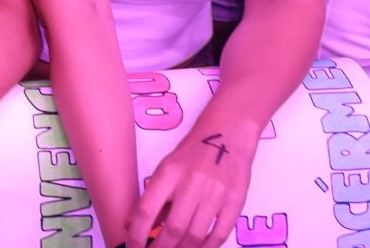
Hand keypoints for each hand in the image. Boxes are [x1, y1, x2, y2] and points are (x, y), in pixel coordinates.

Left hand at [125, 124, 254, 247]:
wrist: (228, 134)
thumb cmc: (192, 153)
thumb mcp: (167, 168)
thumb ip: (155, 197)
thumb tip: (136, 226)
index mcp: (168, 173)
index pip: (147, 210)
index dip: (137, 233)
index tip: (133, 246)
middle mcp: (191, 184)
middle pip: (173, 228)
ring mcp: (216, 194)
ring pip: (196, 235)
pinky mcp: (236, 202)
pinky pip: (220, 233)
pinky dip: (208, 247)